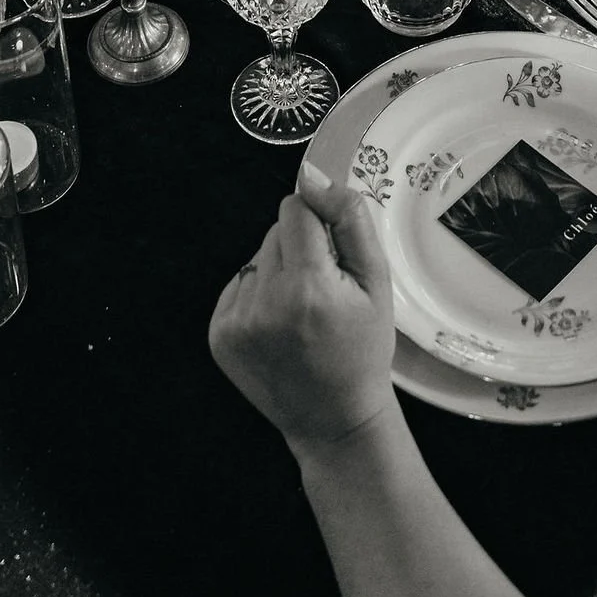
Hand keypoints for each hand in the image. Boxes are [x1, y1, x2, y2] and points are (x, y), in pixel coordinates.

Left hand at [209, 163, 396, 460]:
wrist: (335, 421)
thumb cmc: (363, 349)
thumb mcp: (377, 283)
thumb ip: (350, 220)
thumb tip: (313, 176)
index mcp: (307, 287)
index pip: (295, 208)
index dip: (319, 224)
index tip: (332, 255)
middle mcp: (264, 303)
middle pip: (275, 232)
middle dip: (299, 250)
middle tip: (322, 293)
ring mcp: (236, 322)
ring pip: (256, 258)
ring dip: (278, 274)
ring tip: (302, 314)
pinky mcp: (218, 336)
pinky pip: (238, 287)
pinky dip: (258, 298)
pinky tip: (280, 328)